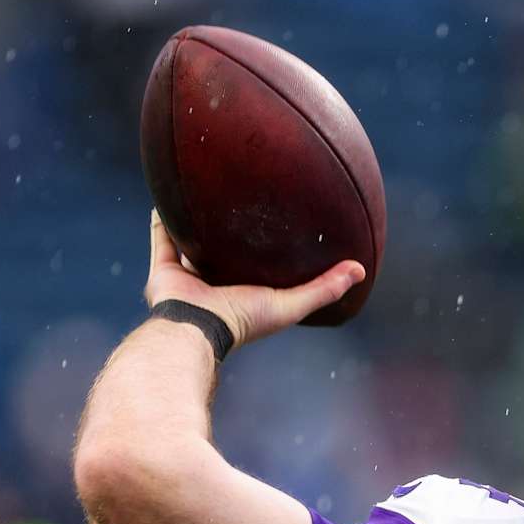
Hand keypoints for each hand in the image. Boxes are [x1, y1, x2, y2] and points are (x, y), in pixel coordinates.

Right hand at [144, 209, 364, 347]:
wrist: (197, 327)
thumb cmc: (244, 320)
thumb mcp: (292, 304)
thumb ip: (324, 289)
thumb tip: (361, 269)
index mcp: (243, 294)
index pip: (259, 271)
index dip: (270, 253)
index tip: (283, 227)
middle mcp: (214, 286)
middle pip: (224, 256)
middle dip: (232, 236)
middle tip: (244, 205)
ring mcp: (188, 278)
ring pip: (191, 245)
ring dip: (196, 225)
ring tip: (203, 196)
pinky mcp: (163, 270)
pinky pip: (162, 239)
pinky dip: (162, 221)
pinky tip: (166, 196)